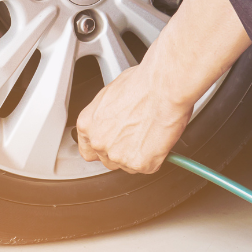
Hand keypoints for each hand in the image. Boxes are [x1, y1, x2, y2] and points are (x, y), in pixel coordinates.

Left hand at [74, 64, 193, 173]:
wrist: (163, 87)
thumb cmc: (142, 84)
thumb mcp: (111, 96)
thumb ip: (106, 117)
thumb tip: (114, 122)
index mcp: (87, 124)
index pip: (88, 149)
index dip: (102, 149)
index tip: (112, 145)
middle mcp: (98, 142)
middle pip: (108, 160)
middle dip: (122, 151)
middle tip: (137, 136)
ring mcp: (118, 156)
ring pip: (128, 165)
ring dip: (138, 155)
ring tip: (149, 134)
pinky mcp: (139, 164)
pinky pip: (148, 167)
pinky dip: (155, 158)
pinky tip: (158, 139)